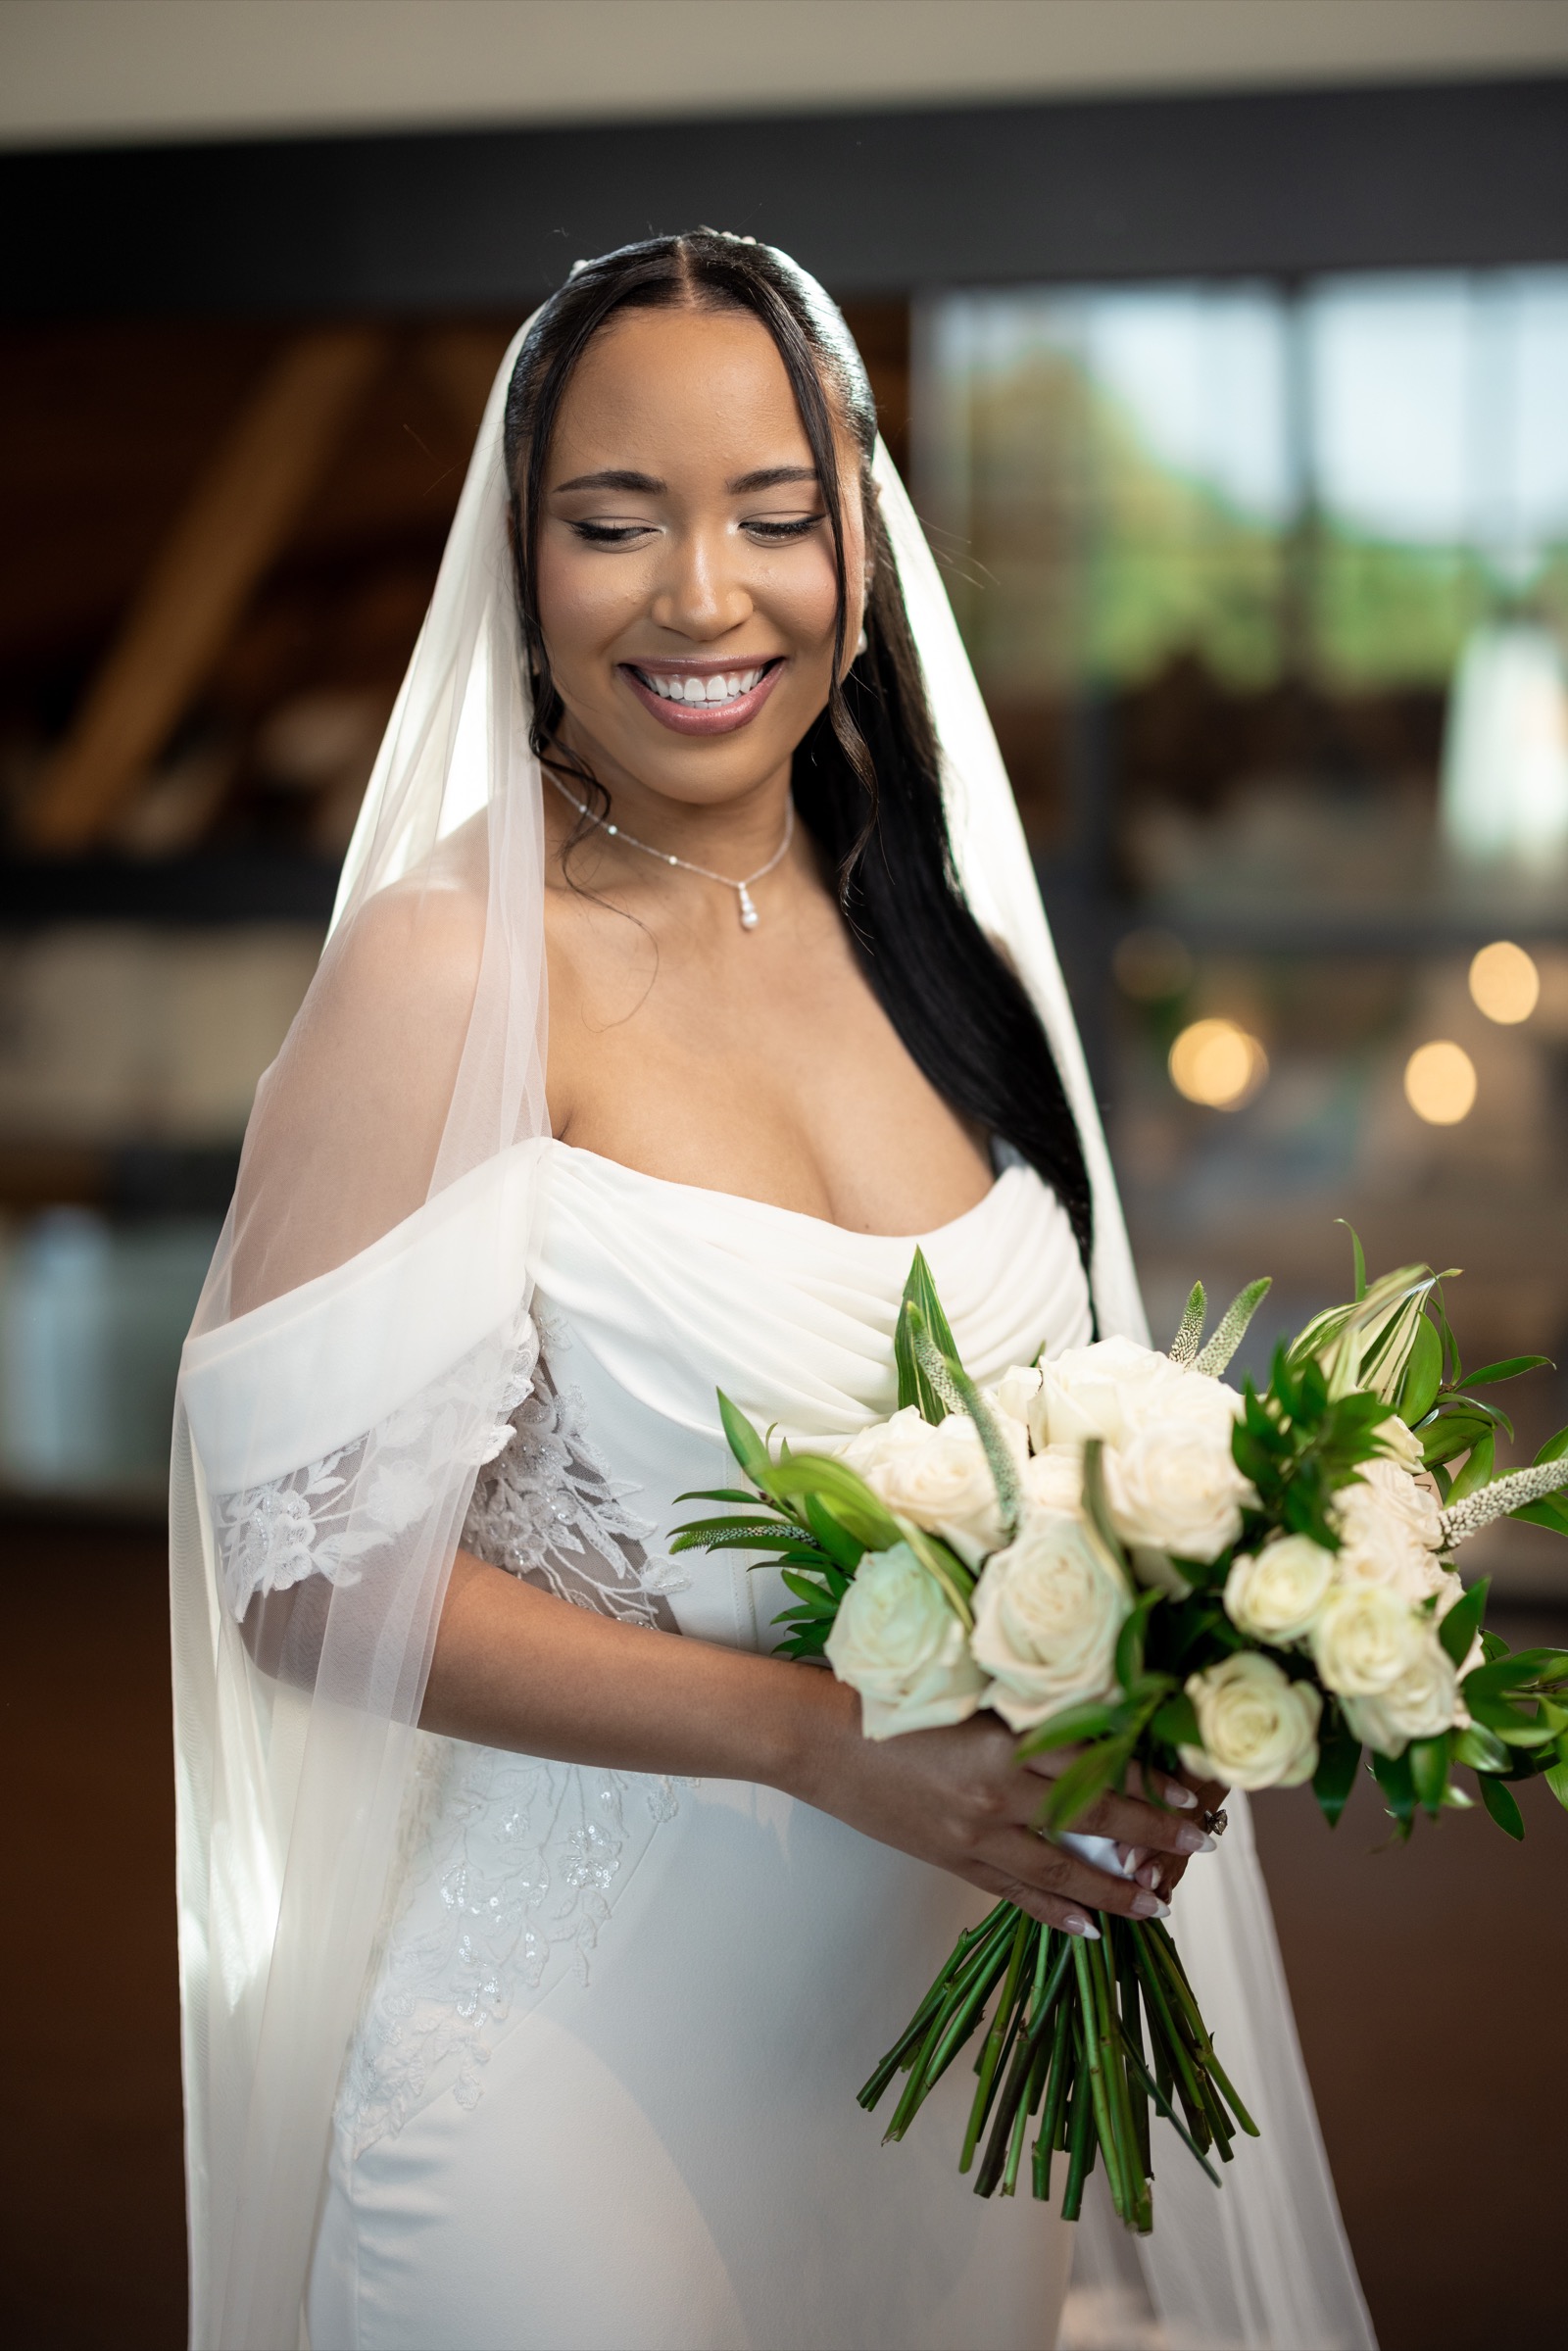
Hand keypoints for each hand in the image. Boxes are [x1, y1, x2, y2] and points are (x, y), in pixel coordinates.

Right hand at [787, 1682, 1215, 1937]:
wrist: (816, 1737)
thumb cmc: (886, 1696)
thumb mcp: (965, 1692)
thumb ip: (1024, 1712)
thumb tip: (1092, 1723)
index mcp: (1004, 1740)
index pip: (1096, 1764)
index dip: (1149, 1782)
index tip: (1190, 1793)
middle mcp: (996, 1792)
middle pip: (1093, 1819)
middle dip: (1152, 1836)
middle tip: (1199, 1848)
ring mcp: (973, 1834)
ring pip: (1060, 1869)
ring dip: (1113, 1889)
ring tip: (1157, 1903)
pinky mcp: (949, 1858)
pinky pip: (1012, 1891)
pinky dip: (1052, 1910)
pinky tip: (1085, 1926)